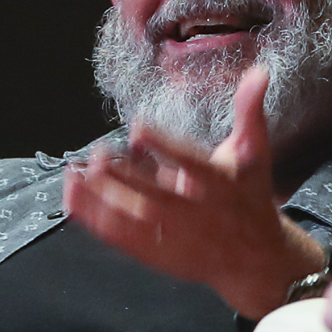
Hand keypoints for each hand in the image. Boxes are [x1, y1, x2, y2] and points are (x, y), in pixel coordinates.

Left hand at [64, 64, 327, 316]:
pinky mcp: (157, 252)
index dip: (163, 146)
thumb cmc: (250, 196)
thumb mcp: (254, 153)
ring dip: (102, 198)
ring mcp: (175, 237)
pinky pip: (121, 238)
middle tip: (99, 152)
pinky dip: (95, 219)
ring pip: (134, 220)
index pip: (190, 164)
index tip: (137, 126)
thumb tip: (259, 71)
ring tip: (76, 173)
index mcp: (221, 186)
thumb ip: (250, 112)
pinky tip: (73, 197)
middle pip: (157, 197)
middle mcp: (197, 214)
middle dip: (126, 176)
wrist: (255, 260)